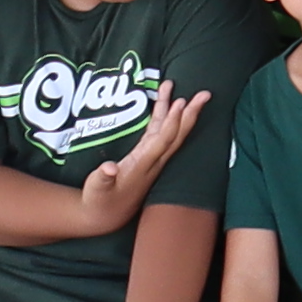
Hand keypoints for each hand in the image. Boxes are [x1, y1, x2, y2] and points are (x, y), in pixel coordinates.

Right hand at [68, 87, 208, 235]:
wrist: (105, 215)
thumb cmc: (99, 201)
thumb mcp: (96, 190)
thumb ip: (102, 178)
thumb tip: (109, 168)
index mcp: (143, 166)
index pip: (163, 141)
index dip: (172, 123)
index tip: (181, 103)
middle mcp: (153, 161)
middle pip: (176, 134)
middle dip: (190, 114)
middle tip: (205, 93)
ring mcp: (151, 158)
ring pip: (169, 131)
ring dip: (176, 109)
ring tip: (175, 86)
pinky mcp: (145, 156)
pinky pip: (159, 132)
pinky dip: (163, 116)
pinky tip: (166, 102)